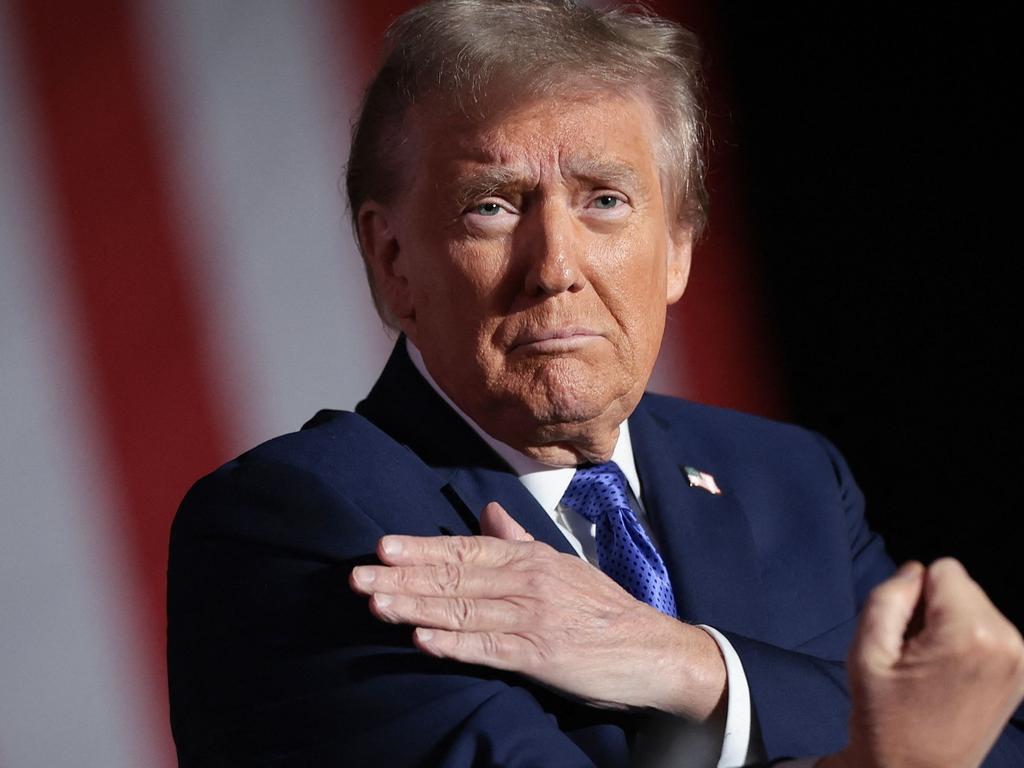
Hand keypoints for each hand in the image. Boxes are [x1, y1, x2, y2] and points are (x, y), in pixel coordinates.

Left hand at [349, 502, 726, 720]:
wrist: (651, 649)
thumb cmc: (600, 607)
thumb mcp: (561, 564)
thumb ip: (519, 540)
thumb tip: (488, 512)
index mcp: (529, 558)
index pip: (465, 549)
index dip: (421, 548)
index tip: (381, 547)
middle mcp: (527, 581)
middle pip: (455, 577)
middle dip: (403, 578)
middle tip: (358, 577)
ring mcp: (533, 617)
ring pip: (463, 610)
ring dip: (416, 607)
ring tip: (376, 605)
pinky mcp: (541, 654)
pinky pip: (489, 648)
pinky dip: (454, 644)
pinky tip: (422, 640)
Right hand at [821, 559, 1023, 767]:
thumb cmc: (886, 719)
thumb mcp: (866, 652)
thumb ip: (887, 598)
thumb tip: (913, 572)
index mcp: (970, 634)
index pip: (944, 569)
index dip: (913, 595)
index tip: (905, 636)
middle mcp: (1006, 642)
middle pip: (962, 586)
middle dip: (933, 609)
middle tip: (914, 655)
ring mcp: (1020, 660)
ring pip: (973, 606)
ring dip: (948, 626)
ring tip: (929, 668)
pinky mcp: (1020, 673)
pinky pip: (986, 629)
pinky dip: (965, 642)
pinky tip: (948, 675)